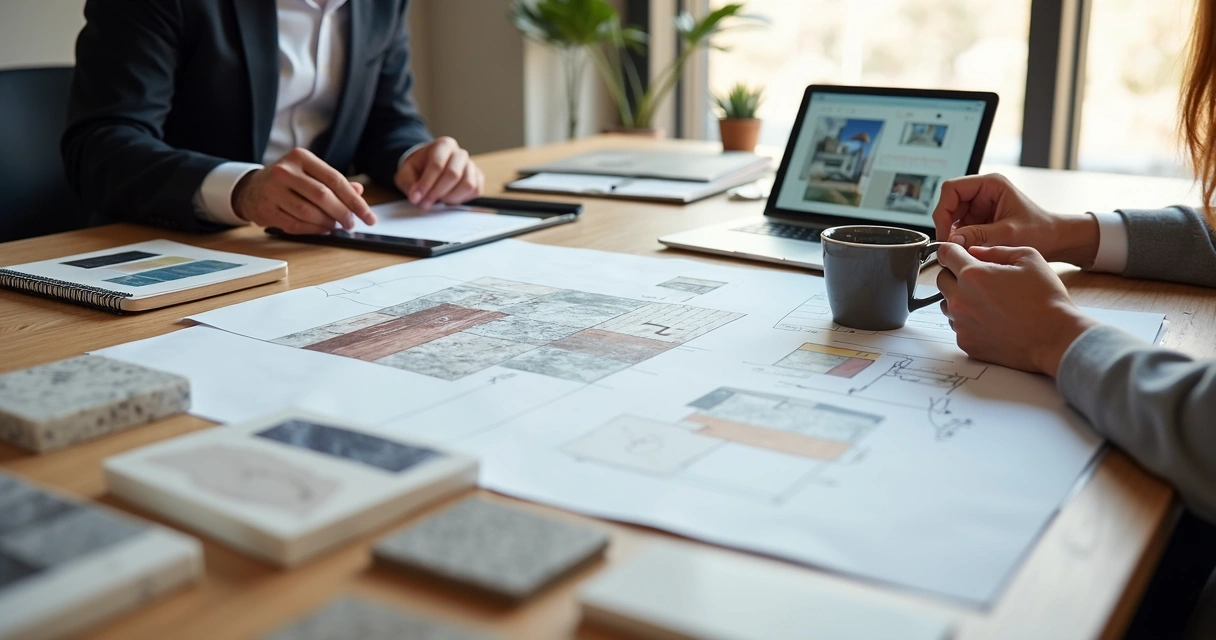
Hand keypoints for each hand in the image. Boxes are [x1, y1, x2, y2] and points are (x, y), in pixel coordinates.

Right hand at [233, 148, 374, 233]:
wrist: (251, 188)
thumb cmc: (288, 180)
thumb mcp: (310, 173)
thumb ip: (334, 182)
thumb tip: (359, 192)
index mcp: (300, 157)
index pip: (335, 179)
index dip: (355, 201)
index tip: (368, 216)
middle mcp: (285, 171)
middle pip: (323, 196)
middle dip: (343, 214)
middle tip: (351, 224)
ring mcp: (272, 191)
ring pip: (309, 212)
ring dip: (328, 223)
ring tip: (336, 226)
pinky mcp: (266, 210)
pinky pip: (296, 225)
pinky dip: (314, 230)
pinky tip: (322, 229)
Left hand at [395, 137, 483, 207]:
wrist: (429, 166)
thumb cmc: (419, 168)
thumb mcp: (406, 173)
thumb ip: (408, 183)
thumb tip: (416, 197)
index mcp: (443, 145)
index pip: (437, 164)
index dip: (426, 184)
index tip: (416, 198)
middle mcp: (460, 153)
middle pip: (453, 174)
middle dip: (437, 192)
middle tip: (425, 203)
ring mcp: (471, 165)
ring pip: (467, 184)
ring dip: (450, 197)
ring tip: (438, 200)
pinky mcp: (478, 178)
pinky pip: (475, 191)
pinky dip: (462, 199)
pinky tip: (449, 198)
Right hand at [932, 174, 1098, 266]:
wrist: (1056, 241)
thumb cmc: (1040, 231)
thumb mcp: (1009, 234)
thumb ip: (979, 235)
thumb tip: (952, 240)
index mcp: (990, 185)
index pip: (952, 189)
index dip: (943, 210)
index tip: (945, 233)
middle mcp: (982, 192)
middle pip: (949, 204)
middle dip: (947, 225)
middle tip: (950, 246)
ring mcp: (980, 206)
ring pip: (952, 218)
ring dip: (953, 234)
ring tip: (961, 251)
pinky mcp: (980, 221)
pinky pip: (960, 228)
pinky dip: (960, 240)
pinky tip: (966, 250)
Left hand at [935, 243, 1097, 376]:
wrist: (1055, 337)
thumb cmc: (1046, 299)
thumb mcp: (1028, 258)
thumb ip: (996, 250)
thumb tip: (975, 251)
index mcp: (973, 274)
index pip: (945, 253)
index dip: (952, 250)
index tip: (957, 253)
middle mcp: (960, 299)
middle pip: (941, 279)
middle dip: (956, 275)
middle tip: (980, 280)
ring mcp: (961, 323)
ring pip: (947, 303)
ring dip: (960, 298)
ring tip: (988, 301)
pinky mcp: (965, 342)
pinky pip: (957, 325)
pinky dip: (968, 320)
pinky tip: (991, 319)